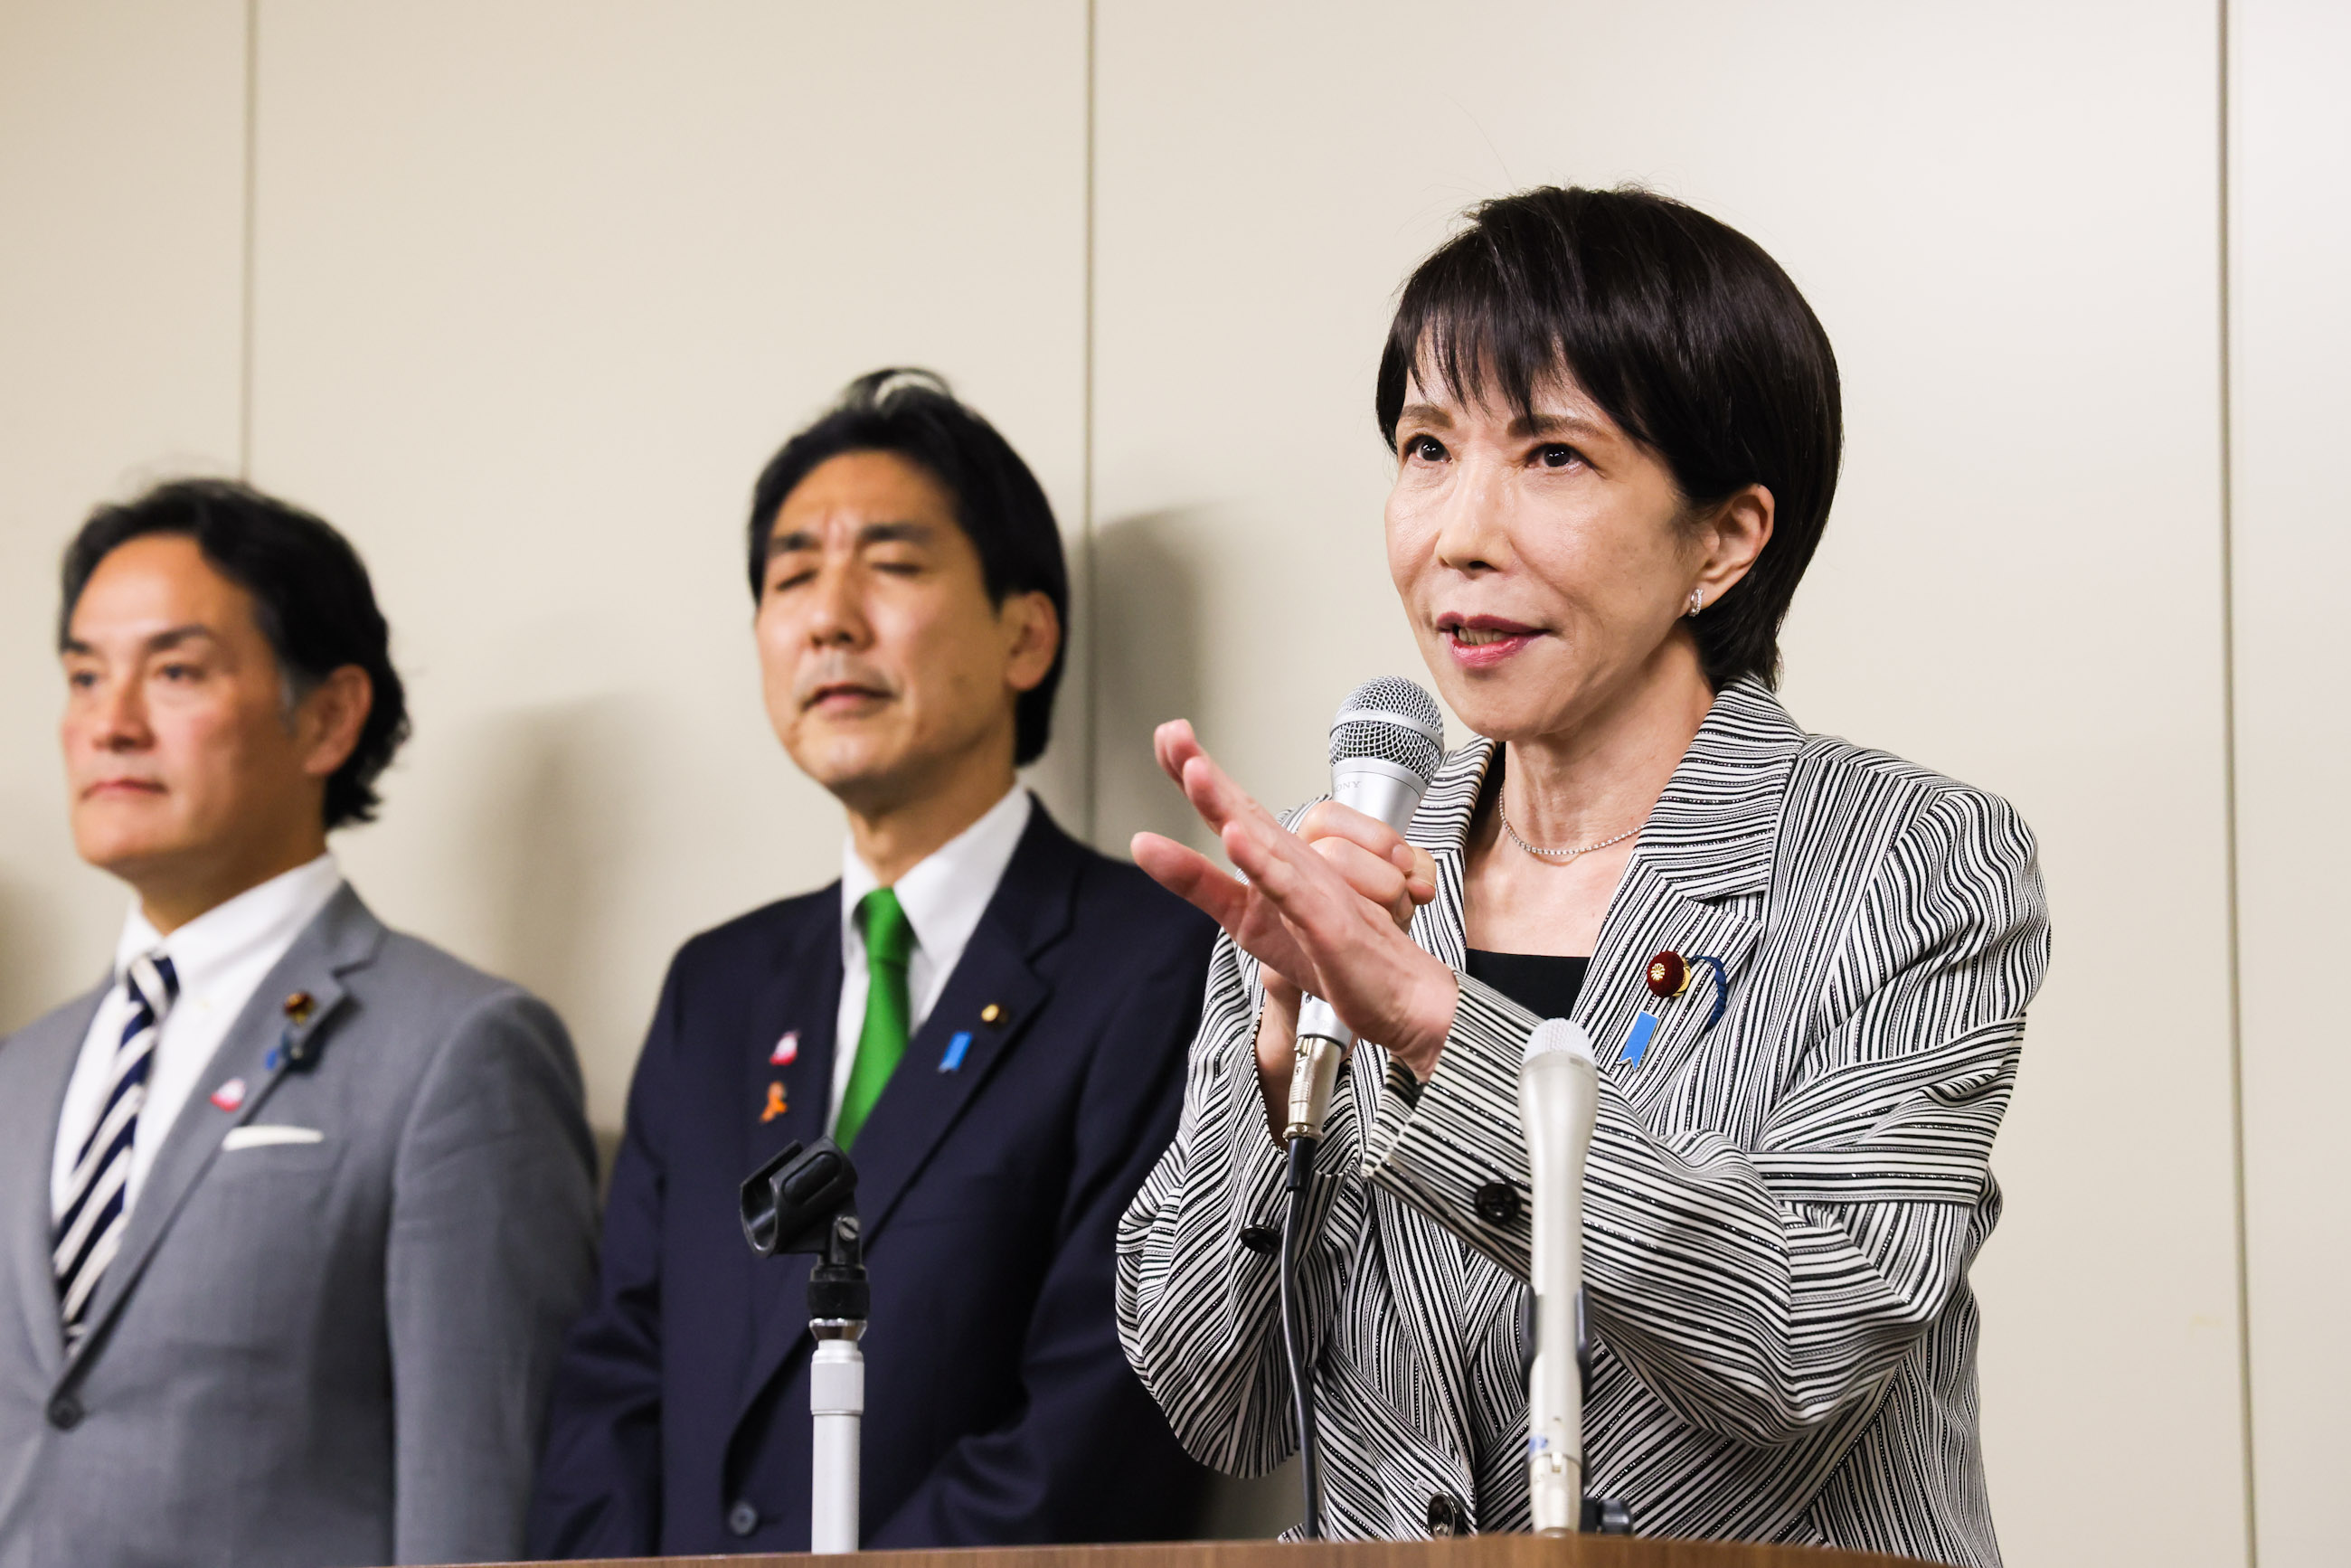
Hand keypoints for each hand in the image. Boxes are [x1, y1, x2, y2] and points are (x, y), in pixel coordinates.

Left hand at [1131, 720, 1458, 1087]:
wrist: (1398, 994)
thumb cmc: (1326, 949)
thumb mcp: (1244, 916)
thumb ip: (1197, 881)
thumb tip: (1142, 841)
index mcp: (1271, 854)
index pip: (1230, 804)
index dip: (1196, 767)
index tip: (1168, 732)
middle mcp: (1293, 857)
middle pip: (1243, 804)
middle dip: (1203, 769)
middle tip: (1172, 733)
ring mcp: (1311, 884)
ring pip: (1268, 837)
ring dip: (1227, 806)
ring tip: (1190, 772)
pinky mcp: (1325, 918)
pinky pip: (1287, 884)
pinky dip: (1261, 861)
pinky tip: (1235, 839)